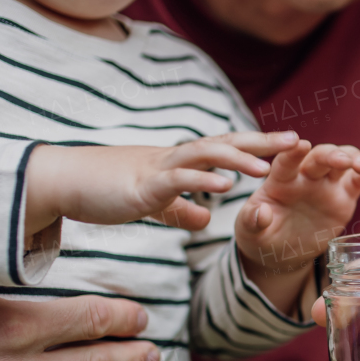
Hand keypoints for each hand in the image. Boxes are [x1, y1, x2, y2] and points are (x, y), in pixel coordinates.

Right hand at [25, 131, 300, 235]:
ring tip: (267, 169)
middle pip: (226, 143)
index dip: (259, 147)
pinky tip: (223, 188)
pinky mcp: (140, 186)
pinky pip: (176, 181)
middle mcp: (174, 157)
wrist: (61, 182)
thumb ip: (181, 209)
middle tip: (298, 142)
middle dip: (262, 144)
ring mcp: (158, 168)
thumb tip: (206, 218)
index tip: (292, 145)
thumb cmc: (104, 189)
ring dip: (237, 161)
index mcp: (180, 161)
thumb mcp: (154, 203)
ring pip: (205, 156)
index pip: (227, 149)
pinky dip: (201, 182)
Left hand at [236, 140, 359, 313]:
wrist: (282, 251)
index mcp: (279, 180)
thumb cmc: (261, 236)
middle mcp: (304, 176)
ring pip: (342, 161)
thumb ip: (252, 221)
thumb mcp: (251, 232)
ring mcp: (325, 184)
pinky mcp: (343, 196)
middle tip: (343, 160)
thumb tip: (262, 213)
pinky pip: (357, 181)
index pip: (286, 161)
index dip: (292, 152)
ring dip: (354, 159)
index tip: (299, 144)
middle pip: (319, 156)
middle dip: (331, 154)